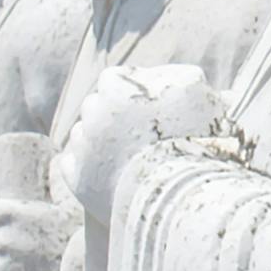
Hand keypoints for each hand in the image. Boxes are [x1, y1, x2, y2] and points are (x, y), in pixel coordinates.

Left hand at [58, 67, 213, 230]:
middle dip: (112, 115)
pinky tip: (110, 172)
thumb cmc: (194, 139)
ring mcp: (83, 147)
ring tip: (127, 156)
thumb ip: (180, 76)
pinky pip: (72, 164)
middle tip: (138, 132)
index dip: (129, 90)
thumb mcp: (197, 92)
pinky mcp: (77, 179)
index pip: (113, 78)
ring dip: (99, 141)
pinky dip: (87, 166)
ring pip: (83, 135)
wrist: (178, 195)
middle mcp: (93, 114)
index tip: (146, 104)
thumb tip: (166, 77)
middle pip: (95, 106)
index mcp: (117, 88)